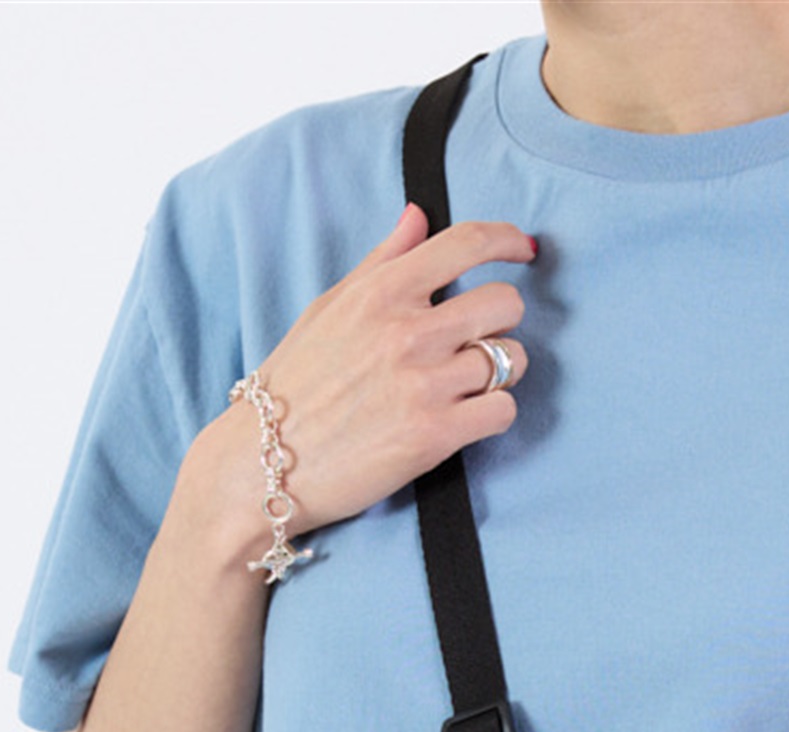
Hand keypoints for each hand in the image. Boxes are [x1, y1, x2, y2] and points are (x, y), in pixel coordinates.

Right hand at [208, 203, 536, 538]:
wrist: (264, 459)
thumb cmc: (297, 382)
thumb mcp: (330, 307)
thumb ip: (382, 261)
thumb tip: (418, 216)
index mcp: (382, 292)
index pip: (467, 244)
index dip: (508, 240)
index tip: (523, 249)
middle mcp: (407, 331)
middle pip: (505, 304)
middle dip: (503, 321)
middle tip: (481, 339)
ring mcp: (424, 384)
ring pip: (511, 360)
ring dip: (502, 372)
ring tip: (469, 385)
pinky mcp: (435, 435)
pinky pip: (504, 410)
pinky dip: (495, 414)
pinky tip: (469, 418)